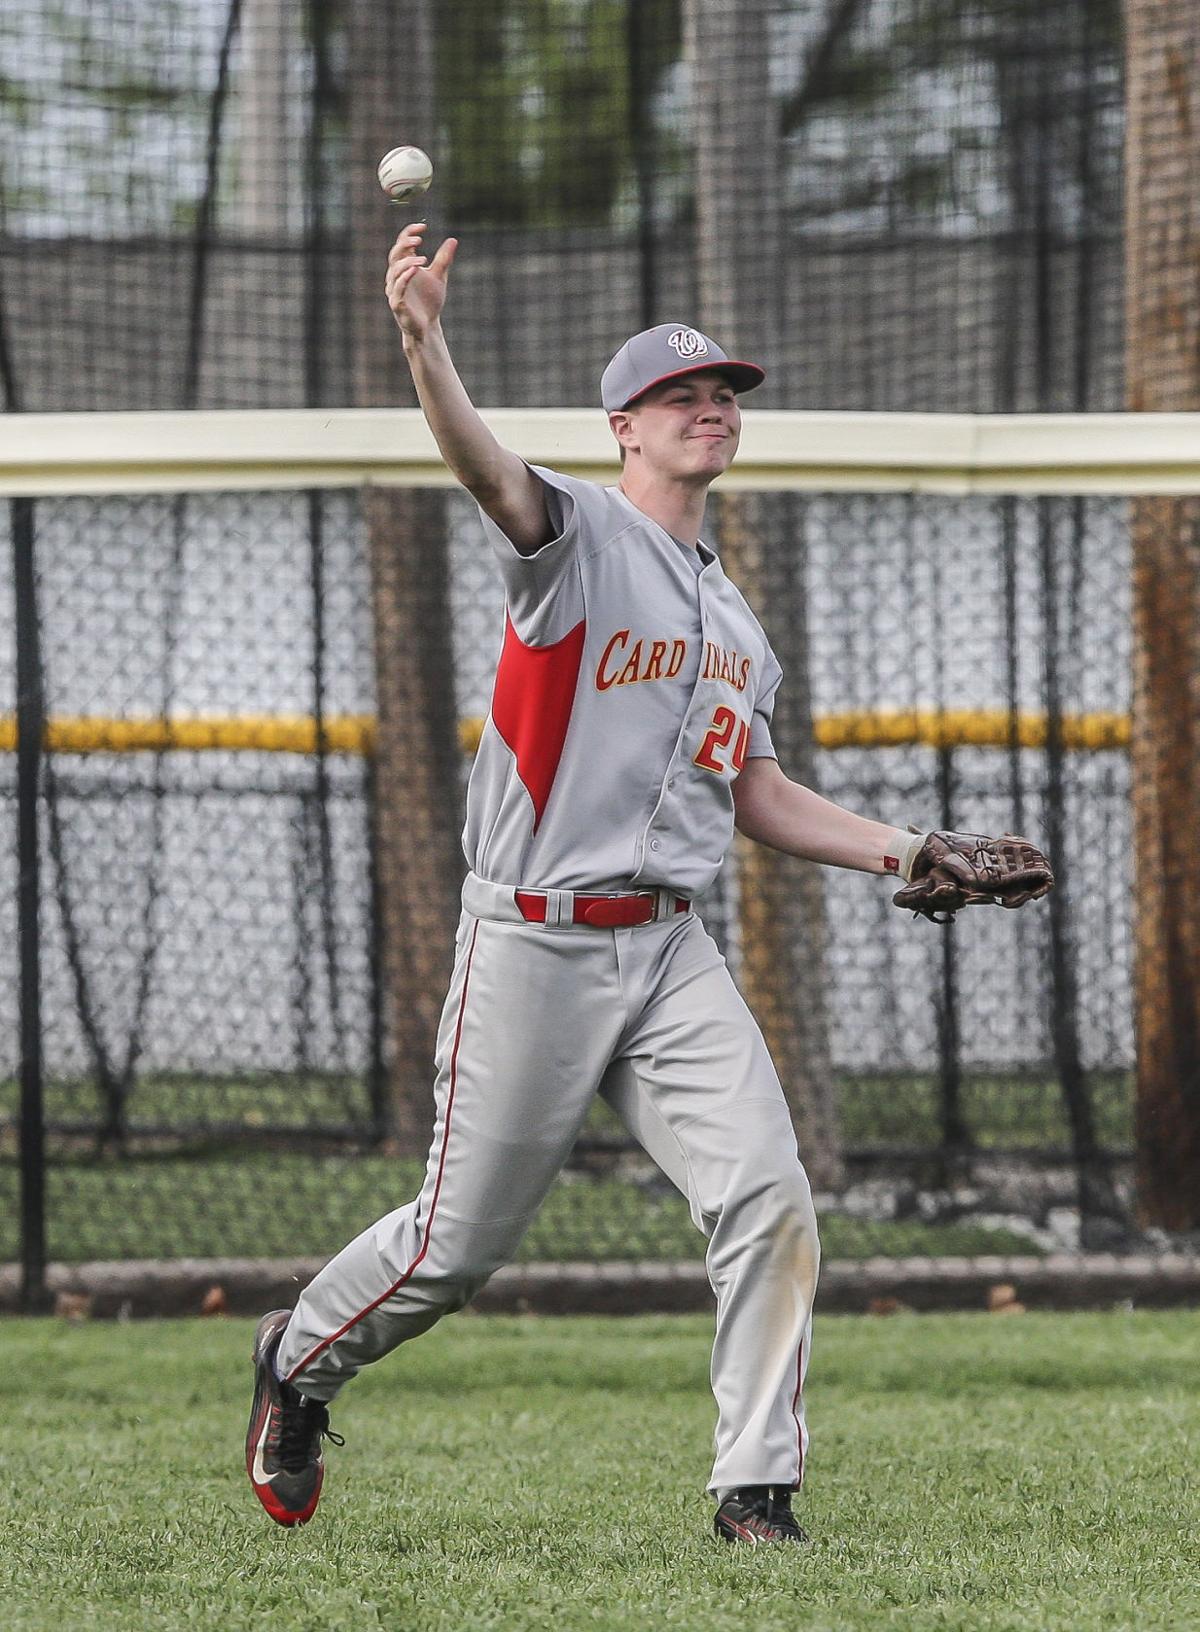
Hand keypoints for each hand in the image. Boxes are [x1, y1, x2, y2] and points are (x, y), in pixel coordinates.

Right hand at [385, 222, 457, 340]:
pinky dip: (405, 277)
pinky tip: (415, 270)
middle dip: (404, 244)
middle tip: (419, 239)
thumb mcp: (439, 276)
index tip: (423, 226)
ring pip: (395, 270)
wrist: (428, 325)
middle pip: (395, 254)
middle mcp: (396, 276)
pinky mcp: (396, 303)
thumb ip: (444, 259)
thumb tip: (453, 240)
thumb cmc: (430, 301)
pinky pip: (398, 288)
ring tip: (424, 259)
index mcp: (404, 267)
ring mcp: (394, 289)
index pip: (402, 244)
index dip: (409, 233)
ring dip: (408, 262)